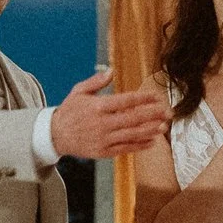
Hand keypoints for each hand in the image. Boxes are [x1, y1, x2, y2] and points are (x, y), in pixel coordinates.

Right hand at [50, 68, 169, 159]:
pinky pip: (125, 149)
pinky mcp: (103, 152)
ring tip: (164, 126)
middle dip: (153, 115)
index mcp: (98, 106)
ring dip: (150, 130)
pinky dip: (139, 146)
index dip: (143, 98)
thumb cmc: (69, 111)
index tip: (156, 96)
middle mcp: (102, 123)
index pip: (126, 101)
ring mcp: (103, 139)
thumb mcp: (78, 91)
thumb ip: (96, 82)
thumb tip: (111, 71)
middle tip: (168, 112)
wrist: (55, 135)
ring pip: (132, 134)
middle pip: (133, 118)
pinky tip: (152, 142)